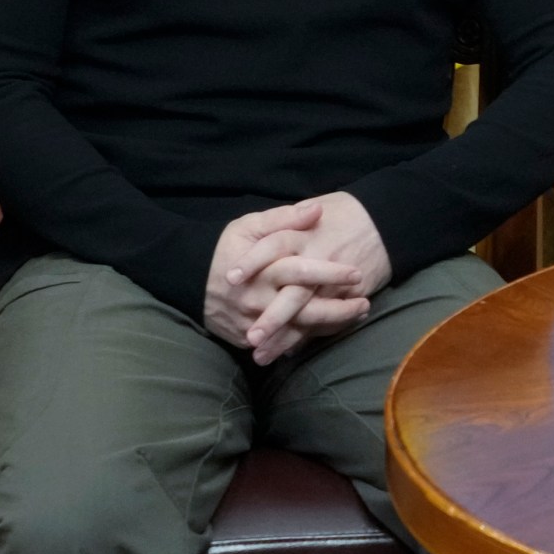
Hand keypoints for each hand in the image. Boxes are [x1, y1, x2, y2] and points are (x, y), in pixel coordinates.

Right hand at [204, 200, 364, 359]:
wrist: (187, 278)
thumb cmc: (226, 248)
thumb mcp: (251, 226)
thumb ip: (285, 219)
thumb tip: (317, 211)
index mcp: (263, 269)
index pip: (302, 272)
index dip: (331, 273)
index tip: (357, 273)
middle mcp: (259, 299)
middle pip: (304, 309)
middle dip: (339, 309)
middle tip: (366, 303)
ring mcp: (252, 322)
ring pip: (297, 330)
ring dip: (329, 326)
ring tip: (357, 315)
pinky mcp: (246, 339)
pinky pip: (281, 343)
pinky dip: (305, 339)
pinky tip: (329, 331)